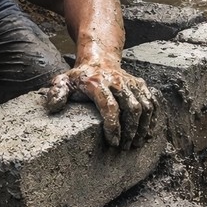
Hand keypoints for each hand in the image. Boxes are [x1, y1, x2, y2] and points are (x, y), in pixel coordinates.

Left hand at [42, 62, 156, 148]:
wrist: (99, 59)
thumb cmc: (80, 77)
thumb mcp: (63, 81)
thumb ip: (57, 92)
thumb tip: (53, 107)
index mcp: (98, 83)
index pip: (110, 107)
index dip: (113, 126)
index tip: (113, 142)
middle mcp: (117, 82)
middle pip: (132, 108)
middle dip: (130, 131)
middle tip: (125, 147)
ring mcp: (131, 83)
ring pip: (144, 106)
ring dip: (143, 127)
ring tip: (136, 143)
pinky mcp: (140, 84)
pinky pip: (152, 101)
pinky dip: (153, 118)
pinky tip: (148, 132)